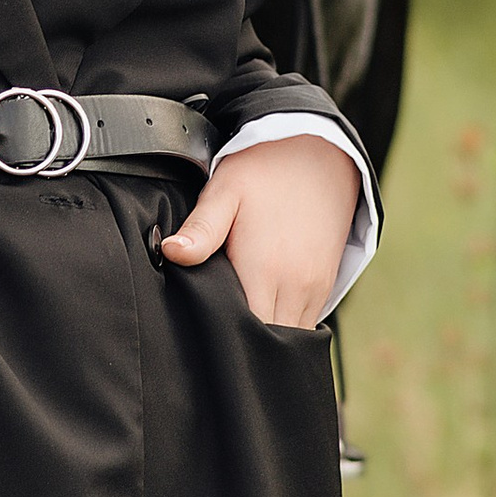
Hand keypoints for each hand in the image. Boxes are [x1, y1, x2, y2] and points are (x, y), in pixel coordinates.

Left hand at [161, 137, 359, 329]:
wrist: (318, 153)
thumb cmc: (265, 171)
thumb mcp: (225, 191)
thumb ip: (201, 228)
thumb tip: (171, 252)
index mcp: (264, 270)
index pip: (246, 333)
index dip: (225, 339)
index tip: (204, 333)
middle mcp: (294, 287)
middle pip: (268, 342)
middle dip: (244, 343)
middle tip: (216, 333)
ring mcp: (314, 288)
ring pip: (290, 336)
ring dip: (266, 336)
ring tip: (237, 322)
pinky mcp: (324, 284)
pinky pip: (305, 322)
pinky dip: (284, 323)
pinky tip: (261, 308)